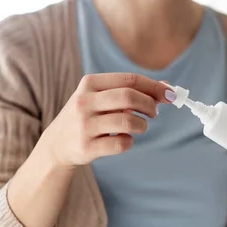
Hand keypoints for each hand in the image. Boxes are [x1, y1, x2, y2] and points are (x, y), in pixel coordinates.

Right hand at [40, 73, 173, 168]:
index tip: (171, 95)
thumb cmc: (88, 116)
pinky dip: (129, 141)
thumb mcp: (102, 97)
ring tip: (139, 127)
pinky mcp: (87, 147)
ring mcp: (84, 125)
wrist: (56, 145)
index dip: (154, 87)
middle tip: (154, 113)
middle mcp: (84, 102)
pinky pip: (122, 143)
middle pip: (129, 97)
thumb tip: (166, 87)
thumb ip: (131, 90)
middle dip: (150, 105)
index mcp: (89, 83)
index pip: (130, 79)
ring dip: (142, 125)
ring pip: (128, 121)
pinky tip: (123, 139)